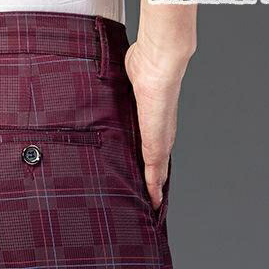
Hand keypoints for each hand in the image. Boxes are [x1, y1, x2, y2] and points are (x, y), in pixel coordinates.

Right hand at [124, 37, 191, 209]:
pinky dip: (154, 187)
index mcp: (152, 120)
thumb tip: (109, 76)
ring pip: (159, 171)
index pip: (152, 148)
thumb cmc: (143, 65)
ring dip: (154, 188)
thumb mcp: (126, 81)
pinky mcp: (157, 143)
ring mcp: (160, 139)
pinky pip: (155, 171)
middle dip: (155, 182)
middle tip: (150, 200)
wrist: (159, 63)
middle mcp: (159, 132)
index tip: (147, 178)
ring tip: (150, 205)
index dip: (151, 164)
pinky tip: (152, 199)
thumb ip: (118, 87)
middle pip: (159, 164)